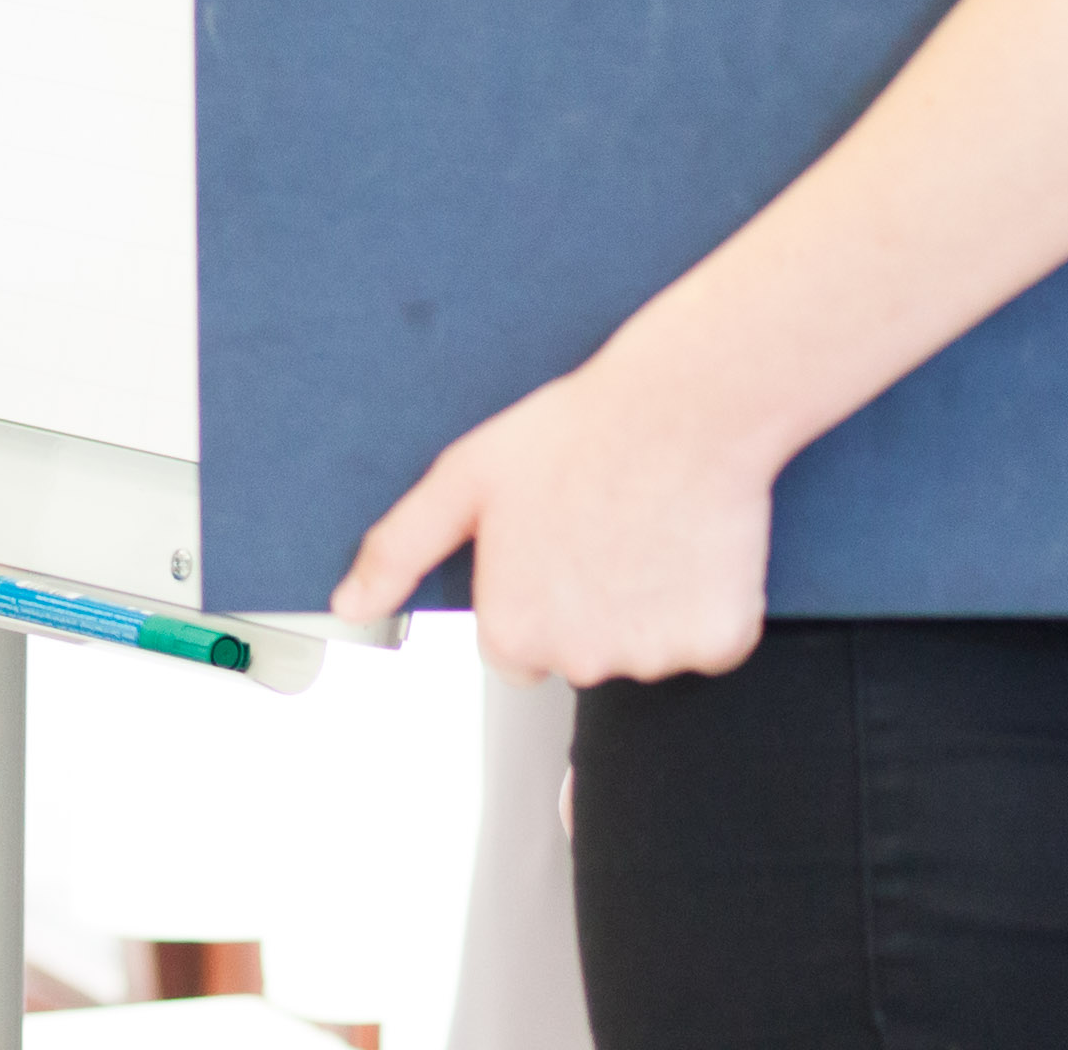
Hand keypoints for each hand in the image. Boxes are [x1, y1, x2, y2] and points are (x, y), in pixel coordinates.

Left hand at [335, 347, 784, 686]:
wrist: (680, 407)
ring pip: (644, 648)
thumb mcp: (461, 481)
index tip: (550, 543)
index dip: (531, 593)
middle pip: (578, 653)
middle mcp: (580, 659)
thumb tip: (349, 604)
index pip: (513, 650)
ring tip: (643, 526)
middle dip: (586, 605)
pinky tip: (689, 544)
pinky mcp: (718, 642)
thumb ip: (399, 552)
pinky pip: (709, 640)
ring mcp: (653, 656)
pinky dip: (706, 604)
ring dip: (647, 605)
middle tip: (598, 526)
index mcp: (512, 632)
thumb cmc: (572, 435)